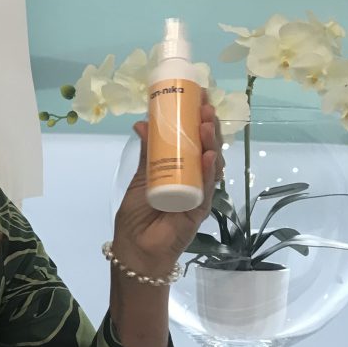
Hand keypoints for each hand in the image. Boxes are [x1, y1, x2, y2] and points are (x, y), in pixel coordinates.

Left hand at [112, 94, 222, 276]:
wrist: (136, 249)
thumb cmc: (136, 216)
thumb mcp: (140, 178)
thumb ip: (147, 153)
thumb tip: (142, 123)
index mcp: (178, 168)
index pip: (192, 139)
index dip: (196, 119)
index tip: (198, 97)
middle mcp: (192, 177)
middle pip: (206, 147)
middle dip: (208, 125)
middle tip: (205, 106)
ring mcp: (199, 192)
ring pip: (212, 164)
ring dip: (211, 142)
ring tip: (206, 124)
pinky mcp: (201, 208)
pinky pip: (208, 187)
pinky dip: (211, 170)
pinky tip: (211, 155)